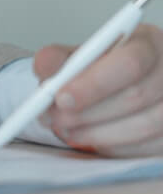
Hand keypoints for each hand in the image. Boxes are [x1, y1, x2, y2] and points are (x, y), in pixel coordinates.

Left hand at [36, 22, 162, 155]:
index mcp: (150, 44)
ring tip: (64, 130)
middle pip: (136, 96)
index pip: (129, 63)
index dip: (94, 83)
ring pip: (143, 127)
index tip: (60, 96)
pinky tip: (88, 140)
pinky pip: (147, 148)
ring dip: (96, 133)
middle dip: (88, 111)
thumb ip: (61, 58)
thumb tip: (44, 68)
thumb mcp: (85, 54)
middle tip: (53, 118)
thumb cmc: (109, 66)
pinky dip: (112, 147)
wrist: (132, 83)